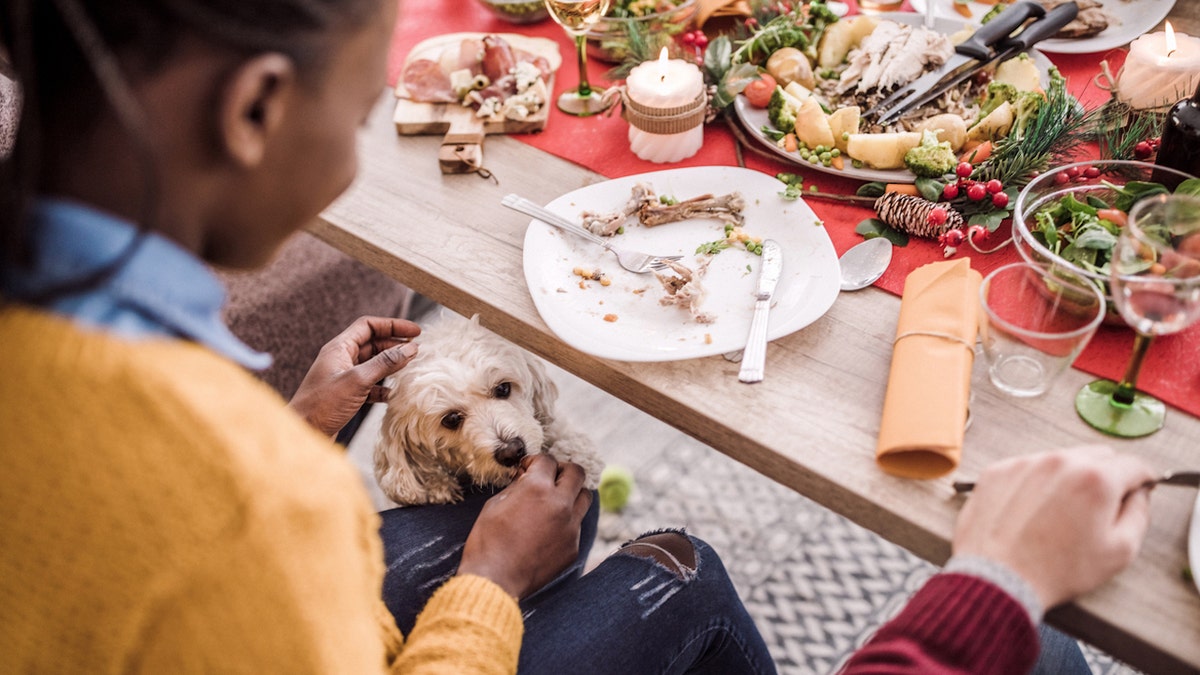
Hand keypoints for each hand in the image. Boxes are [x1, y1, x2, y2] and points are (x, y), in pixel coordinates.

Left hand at [287, 316, 420, 436]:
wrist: (304, 433)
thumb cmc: (322, 405)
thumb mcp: (357, 380)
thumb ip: (384, 363)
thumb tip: (410, 348)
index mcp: (339, 348)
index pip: (368, 326)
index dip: (393, 325)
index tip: (415, 331)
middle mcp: (341, 359)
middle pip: (373, 343)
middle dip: (395, 345)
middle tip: (417, 350)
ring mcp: (344, 377)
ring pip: (373, 364)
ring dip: (392, 365)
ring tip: (411, 368)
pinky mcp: (347, 394)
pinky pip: (370, 385)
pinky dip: (384, 387)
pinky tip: (395, 394)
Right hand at [458, 454, 592, 598]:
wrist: (494, 580)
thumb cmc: (487, 541)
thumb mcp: (495, 504)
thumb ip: (517, 487)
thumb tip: (526, 478)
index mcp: (537, 488)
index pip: (548, 461)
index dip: (535, 462)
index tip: (528, 469)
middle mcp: (560, 504)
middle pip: (577, 473)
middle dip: (562, 470)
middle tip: (550, 477)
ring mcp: (570, 527)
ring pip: (585, 498)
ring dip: (572, 493)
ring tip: (556, 500)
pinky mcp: (572, 547)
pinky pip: (576, 525)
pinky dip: (566, 521)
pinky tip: (548, 529)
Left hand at [953, 446, 1155, 608]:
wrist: (998, 578)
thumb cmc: (1057, 570)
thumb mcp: (1120, 551)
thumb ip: (1139, 513)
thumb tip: (1138, 494)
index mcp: (1096, 479)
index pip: (1132, 464)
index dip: (1141, 479)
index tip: (1138, 488)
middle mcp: (1059, 462)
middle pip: (1098, 457)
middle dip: (1106, 477)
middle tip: (1098, 508)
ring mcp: (1025, 463)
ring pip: (1061, 460)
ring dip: (1069, 479)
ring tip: (1060, 515)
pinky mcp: (998, 471)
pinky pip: (1028, 468)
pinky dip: (1036, 483)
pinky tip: (1033, 512)